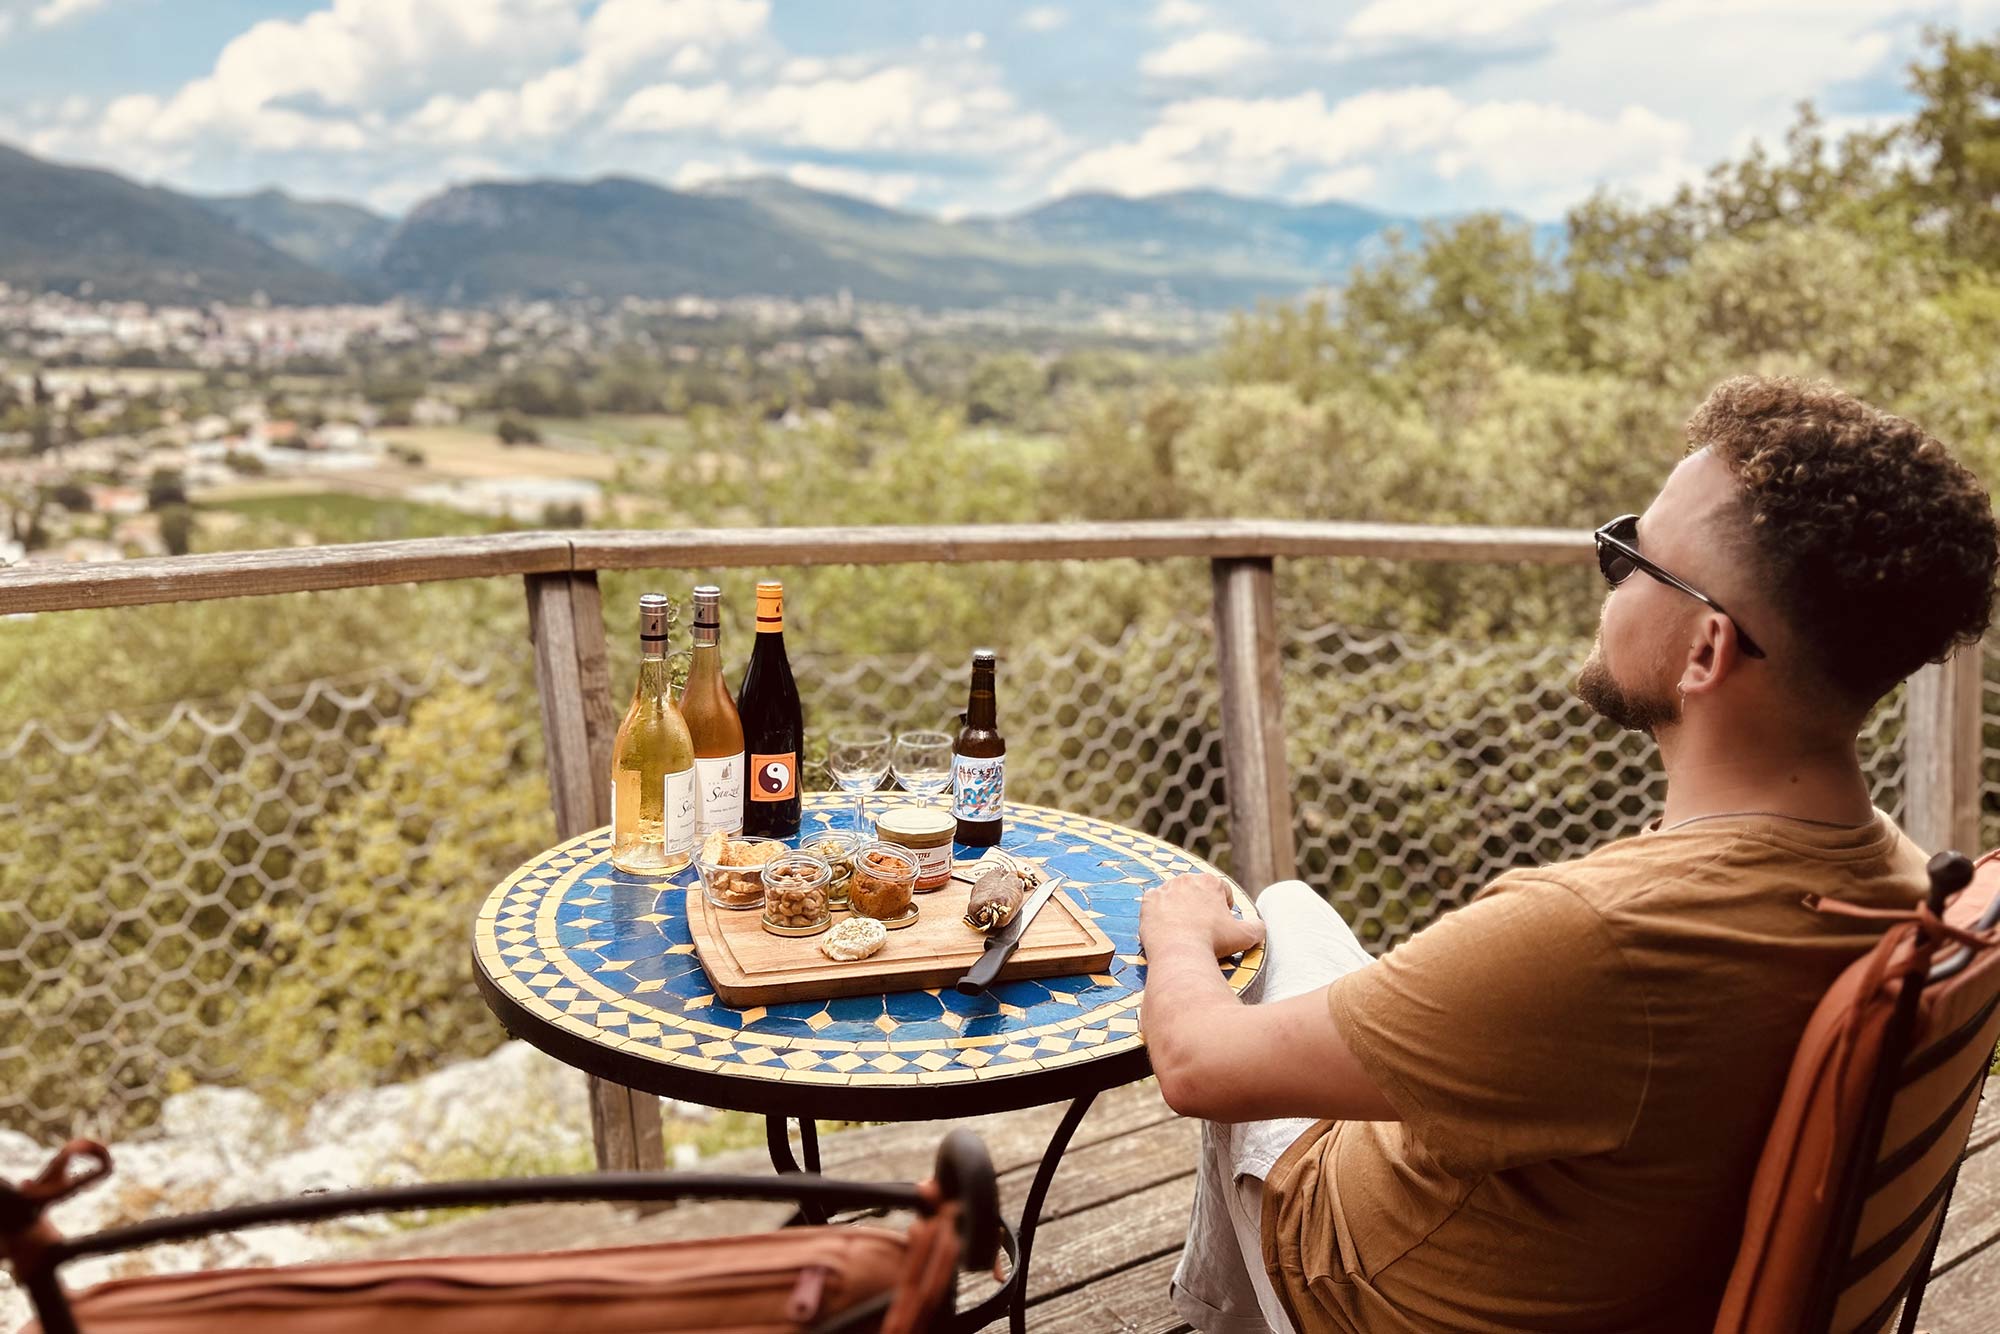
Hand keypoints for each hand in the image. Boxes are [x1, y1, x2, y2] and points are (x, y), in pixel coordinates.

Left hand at [1141, 873, 1265, 960]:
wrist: (1180, 953)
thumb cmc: (1213, 943)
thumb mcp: (1246, 935)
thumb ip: (1257, 927)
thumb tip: (1258, 926)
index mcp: (1210, 881)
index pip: (1222, 889)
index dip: (1225, 906)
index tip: (1222, 922)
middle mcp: (1186, 879)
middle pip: (1197, 891)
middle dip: (1200, 906)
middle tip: (1203, 928)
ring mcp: (1165, 889)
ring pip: (1175, 897)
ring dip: (1179, 909)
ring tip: (1184, 930)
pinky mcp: (1148, 901)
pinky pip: (1154, 905)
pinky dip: (1160, 915)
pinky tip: (1167, 929)